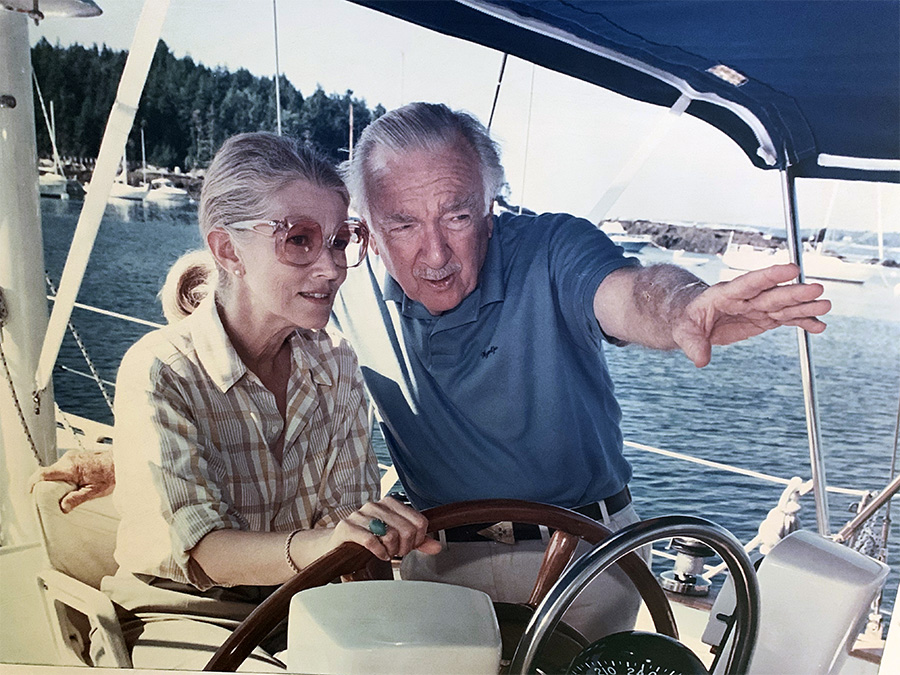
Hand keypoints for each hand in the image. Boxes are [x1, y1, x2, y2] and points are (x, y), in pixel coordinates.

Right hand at [28, 449, 115, 512]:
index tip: (30, 492)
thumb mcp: (95, 491)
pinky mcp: (75, 456)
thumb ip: (76, 499)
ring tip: (70, 491)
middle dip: (48, 486)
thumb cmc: (112, 473)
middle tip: (54, 498)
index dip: (33, 483)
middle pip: (48, 473)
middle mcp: (69, 459)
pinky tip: (75, 484)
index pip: (43, 473)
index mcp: (71, 467)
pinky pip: (62, 468)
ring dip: (58, 482)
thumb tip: (62, 507)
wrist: (122, 461)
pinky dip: (64, 477)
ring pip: (55, 471)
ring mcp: (72, 456)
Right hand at [331, 496, 441, 560]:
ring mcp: (360, 515)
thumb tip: (437, 546)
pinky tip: (378, 554)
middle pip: (407, 530)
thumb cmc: (368, 539)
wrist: (338, 542)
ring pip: (390, 535)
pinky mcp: (347, 527)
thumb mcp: (396, 538)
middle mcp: (376, 505)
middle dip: (405, 547)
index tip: (410, 546)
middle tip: (397, 552)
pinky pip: (371, 540)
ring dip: (391, 550)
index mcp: (390, 503)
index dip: (418, 539)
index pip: (419, 521)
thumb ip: (417, 541)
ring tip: (386, 552)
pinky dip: (379, 552)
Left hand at [674, 264, 830, 366]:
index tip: (791, 269)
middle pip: (772, 294)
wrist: (693, 317)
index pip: (748, 283)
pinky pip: (785, 319)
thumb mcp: (683, 332)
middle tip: (817, 289)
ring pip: (784, 305)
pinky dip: (802, 322)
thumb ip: (693, 344)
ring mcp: (756, 307)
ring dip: (804, 306)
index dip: (769, 276)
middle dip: (794, 292)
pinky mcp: (763, 318)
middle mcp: (745, 298)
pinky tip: (818, 326)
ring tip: (826, 305)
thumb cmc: (686, 320)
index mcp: (724, 294)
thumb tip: (700, 360)